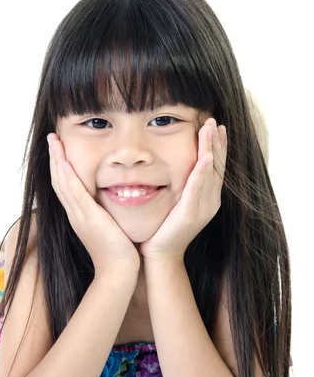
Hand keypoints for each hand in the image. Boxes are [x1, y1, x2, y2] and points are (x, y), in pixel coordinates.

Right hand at [47, 134, 140, 275]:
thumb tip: (108, 203)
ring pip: (62, 183)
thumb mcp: (108, 227)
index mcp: (78, 215)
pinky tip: (65, 163)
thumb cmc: (118, 252)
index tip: (59, 148)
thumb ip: (105, 214)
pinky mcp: (89, 218)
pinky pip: (75, 194)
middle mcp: (75, 214)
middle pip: (58, 180)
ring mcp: (79, 216)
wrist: (118, 272)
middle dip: (55, 158)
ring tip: (54, 141)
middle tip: (51, 137)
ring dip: (58, 160)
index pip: (65, 186)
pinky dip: (68, 177)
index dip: (60, 166)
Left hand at [139, 118, 226, 261]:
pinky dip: (203, 172)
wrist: (160, 255)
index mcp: (207, 199)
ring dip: (211, 148)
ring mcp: (202, 208)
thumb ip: (180, 187)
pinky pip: (197, 188)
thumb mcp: (175, 204)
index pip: (215, 167)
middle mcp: (210, 202)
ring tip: (212, 128)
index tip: (216, 126)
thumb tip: (173, 167)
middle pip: (217, 166)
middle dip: (216, 142)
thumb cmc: (163, 229)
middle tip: (214, 121)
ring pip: (210, 172)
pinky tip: (206, 157)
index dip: (217, 146)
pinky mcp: (190, 213)